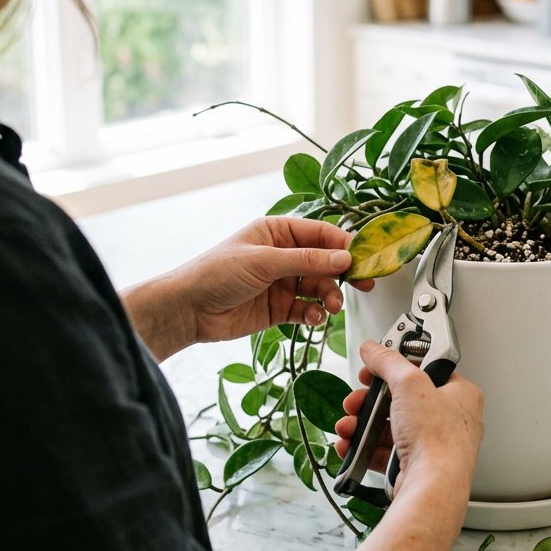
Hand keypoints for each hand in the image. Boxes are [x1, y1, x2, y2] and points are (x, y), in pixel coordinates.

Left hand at [121, 216, 372, 360]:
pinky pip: (307, 309)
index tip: (363, 258)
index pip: (321, 233)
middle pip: (325, 262)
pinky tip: (313, 318)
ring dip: (329, 297)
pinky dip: (314, 314)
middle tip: (363, 284)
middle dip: (342, 274)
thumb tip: (343, 259)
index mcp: (278, 232)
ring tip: (330, 307)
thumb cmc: (215, 273)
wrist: (188, 310)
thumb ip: (306, 261)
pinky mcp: (279, 308)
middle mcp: (283, 255)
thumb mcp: (263, 261)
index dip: (344, 245)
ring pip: (319, 287)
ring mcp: (282, 282)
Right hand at [334, 340, 483, 498]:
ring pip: (390, 427)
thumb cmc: (437, 439)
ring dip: (362, 424)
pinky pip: (385, 451)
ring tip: (348, 425)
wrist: (432, 487)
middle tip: (355, 401)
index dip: (396, 367)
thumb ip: (388, 361)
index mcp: (460, 395)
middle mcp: (450, 420)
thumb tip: (374, 349)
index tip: (374, 367)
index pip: (425, 370)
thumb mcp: (410, 383)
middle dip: (369, 401)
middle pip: (401, 400)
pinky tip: (351, 445)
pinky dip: (365, 447)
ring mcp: (432, 445)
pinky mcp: (415, 466)